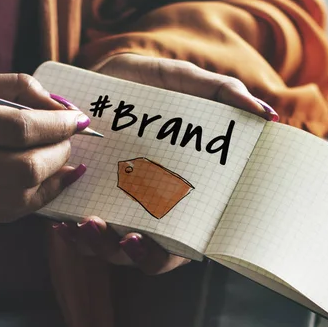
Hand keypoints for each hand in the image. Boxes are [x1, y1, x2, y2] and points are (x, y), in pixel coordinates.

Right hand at [0, 72, 88, 222]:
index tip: (76, 117)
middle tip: (69, 137)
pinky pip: (5, 214)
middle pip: (25, 169)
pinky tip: (46, 182)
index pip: (19, 128)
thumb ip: (9, 87)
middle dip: (60, 153)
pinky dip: (35, 200)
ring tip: (67, 161)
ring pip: (20, 199)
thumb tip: (56, 103)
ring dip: (55, 180)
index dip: (57, 123)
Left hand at [52, 54, 277, 273]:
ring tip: (85, 224)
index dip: (171, 251)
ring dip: (96, 245)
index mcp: (177, 191)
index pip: (183, 240)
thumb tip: (267, 114)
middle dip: (133, 253)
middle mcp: (146, 206)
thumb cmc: (149, 84)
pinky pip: (75, 228)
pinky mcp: (82, 197)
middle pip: (145, 252)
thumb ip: (221, 92)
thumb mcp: (184, 80)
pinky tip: (60, 220)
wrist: (102, 73)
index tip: (159, 242)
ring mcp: (112, 205)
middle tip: (122, 236)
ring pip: (106, 247)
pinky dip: (69, 232)